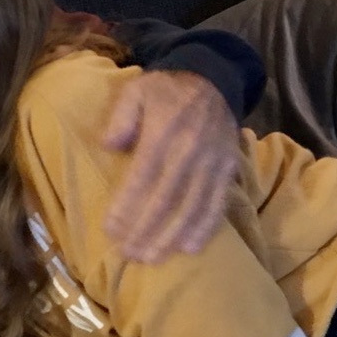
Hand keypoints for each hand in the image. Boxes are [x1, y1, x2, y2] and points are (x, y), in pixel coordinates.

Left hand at [103, 70, 239, 262]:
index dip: (127, 206)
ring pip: (192, 207)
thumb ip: (121, 116)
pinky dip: (204, 228)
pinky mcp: (228, 169)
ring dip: (171, 236)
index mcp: (164, 133)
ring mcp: (213, 162)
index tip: (111, 230)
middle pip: (167, 199)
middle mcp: (190, 151)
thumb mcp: (135, 90)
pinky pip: (217, 203)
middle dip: (146, 230)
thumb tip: (109, 145)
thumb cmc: (165, 90)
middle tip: (129, 254)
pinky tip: (189, 247)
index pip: (143, 177)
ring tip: (152, 257)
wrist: (213, 79)